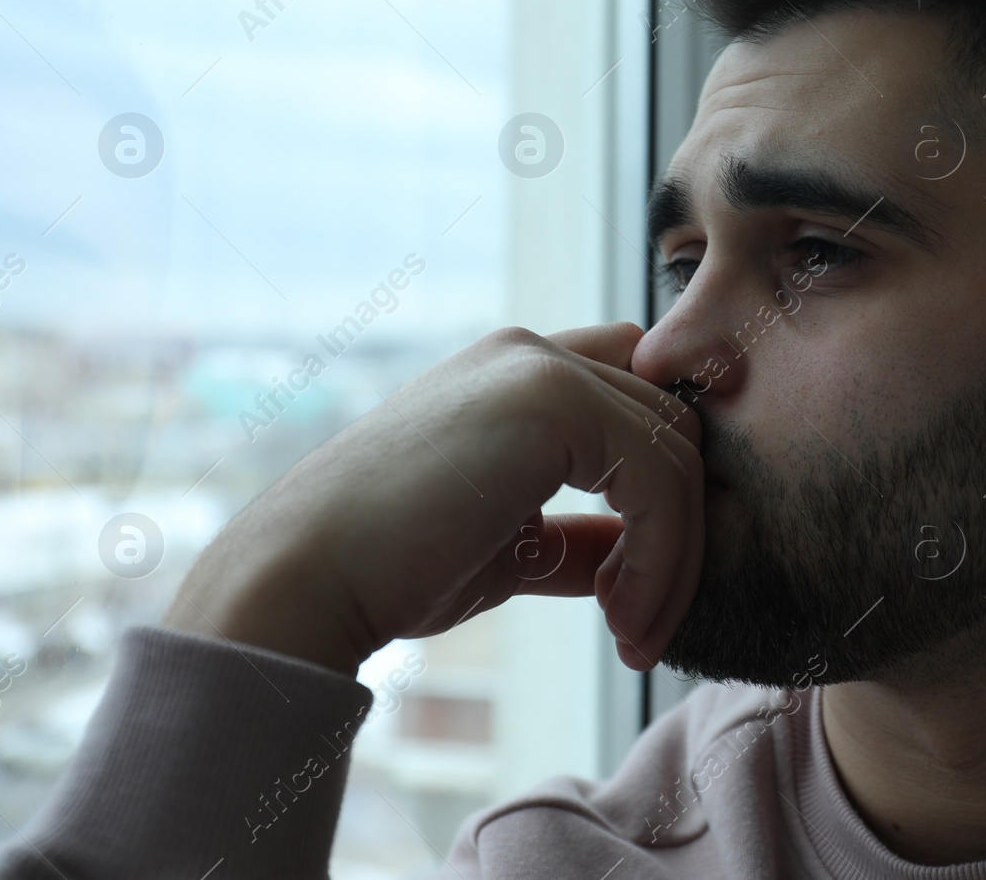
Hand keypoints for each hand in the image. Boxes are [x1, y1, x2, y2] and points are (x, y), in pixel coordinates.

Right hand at [163, 323, 703, 674]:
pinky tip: (620, 620)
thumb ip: (578, 532)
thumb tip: (634, 556)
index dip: (662, 481)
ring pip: (678, 454)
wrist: (307, 580)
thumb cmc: (391, 569)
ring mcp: (543, 367)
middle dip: (678, 533)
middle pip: (671, 428)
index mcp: (514, 373)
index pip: (637, 398)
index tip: (641, 580)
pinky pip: (662, 480)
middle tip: (643, 624)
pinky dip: (660, 561)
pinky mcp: (555, 400)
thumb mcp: (508, 543)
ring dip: (673, 559)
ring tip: (633, 633)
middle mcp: (532, 353)